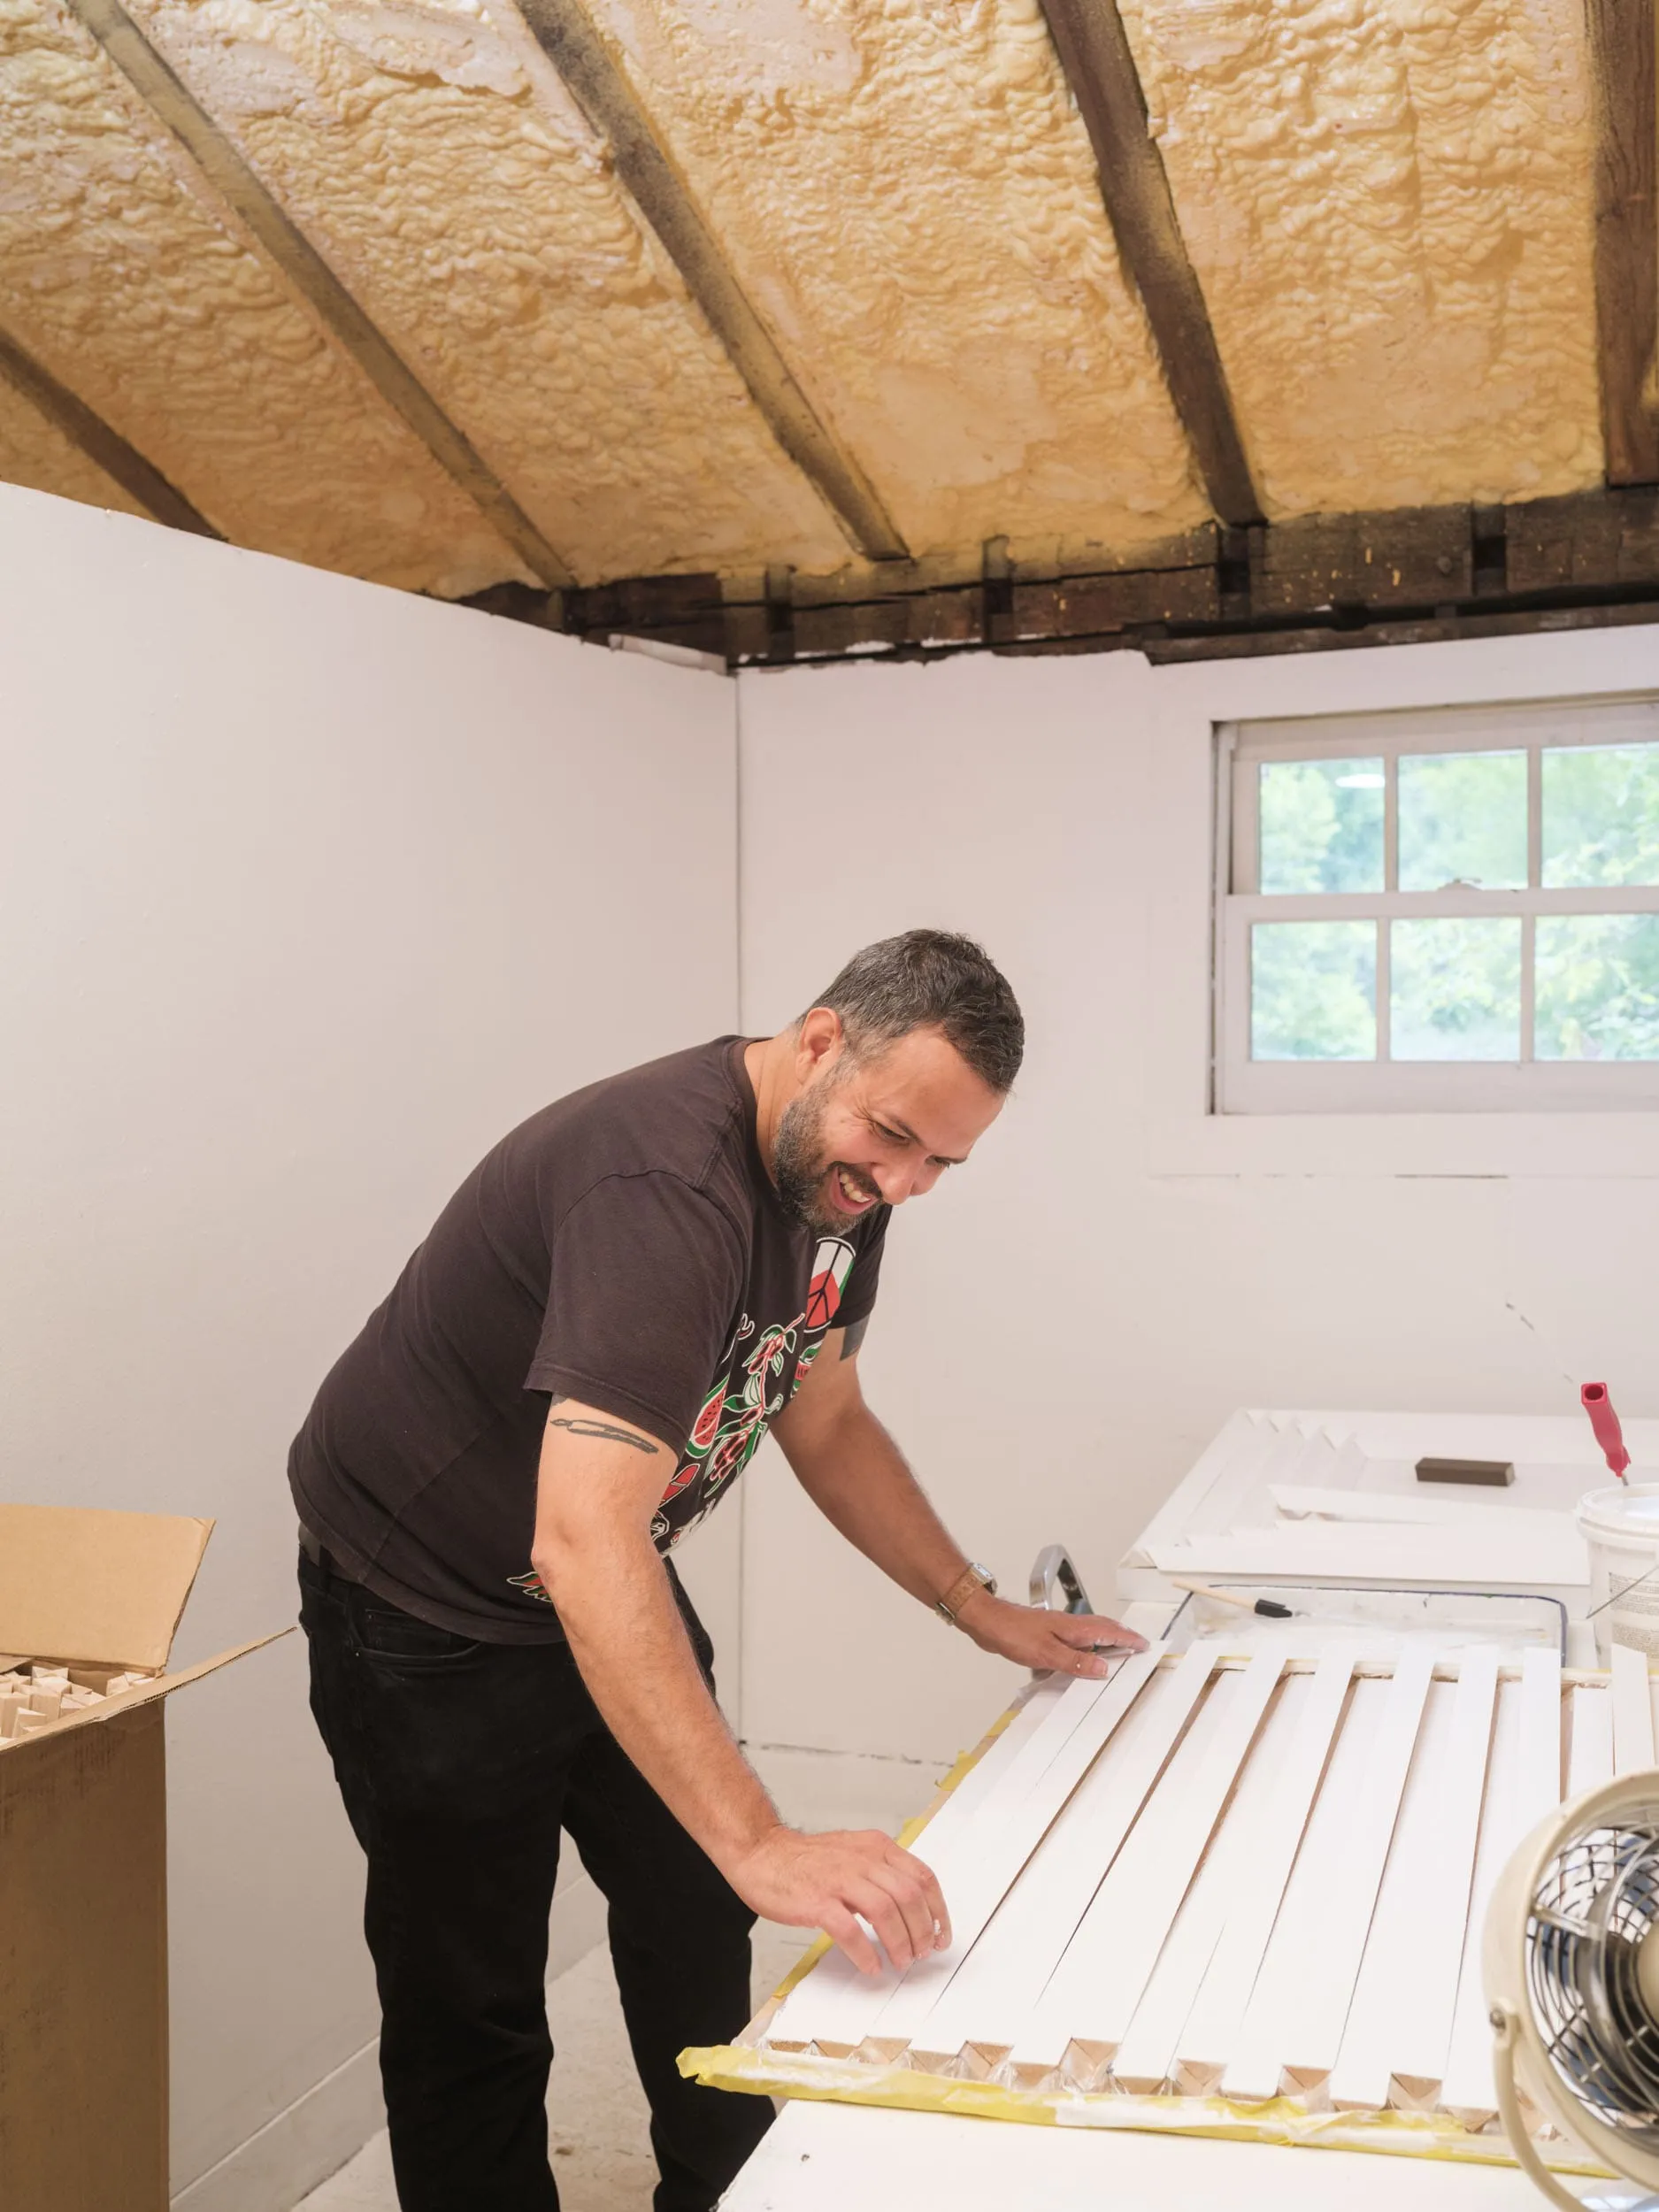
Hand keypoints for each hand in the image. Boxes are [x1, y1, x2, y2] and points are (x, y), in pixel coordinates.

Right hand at [726, 1824, 950, 1975]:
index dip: (938, 1911)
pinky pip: (850, 1930)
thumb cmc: (807, 1860)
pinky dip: (865, 1952)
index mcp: (876, 1847)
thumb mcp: (854, 1853)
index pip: (922, 1877)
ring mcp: (839, 1879)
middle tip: (920, 1953)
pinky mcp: (817, 1901)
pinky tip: (870, 1965)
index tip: (941, 1935)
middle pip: (909, 1897)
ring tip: (900, 1962)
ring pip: (886, 1912)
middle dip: (921, 1931)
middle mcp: (863, 1859)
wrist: (762, 1852)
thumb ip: (881, 1873)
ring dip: (899, 1943)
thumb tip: (910, 1909)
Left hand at [955, 1591, 1146, 1677]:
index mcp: (1074, 1628)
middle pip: (1103, 1627)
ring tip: (1116, 1647)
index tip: (1143, 1643)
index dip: (1128, 1638)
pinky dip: (1087, 1643)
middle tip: (1136, 1643)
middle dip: (1122, 1634)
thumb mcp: (1046, 1653)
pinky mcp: (1046, 1633)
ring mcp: (1057, 1628)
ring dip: (1106, 1637)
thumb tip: (1103, 1668)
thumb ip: (1075, 1662)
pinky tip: (1081, 1652)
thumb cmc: (1012, 1632)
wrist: (987, 1621)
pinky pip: (1076, 1637)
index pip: (1109, 1632)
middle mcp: (1069, 1625)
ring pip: (1090, 1631)